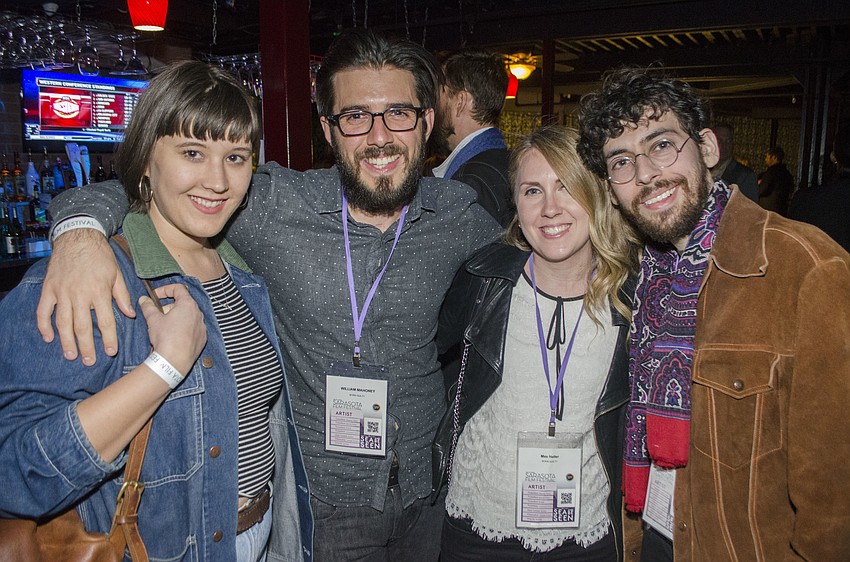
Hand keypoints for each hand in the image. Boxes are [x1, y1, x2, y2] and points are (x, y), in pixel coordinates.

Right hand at [36, 229, 134, 364]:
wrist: (77, 237)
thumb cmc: (100, 256)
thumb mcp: (117, 274)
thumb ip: (122, 296)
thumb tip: (130, 314)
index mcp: (99, 291)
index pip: (105, 321)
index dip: (108, 338)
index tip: (111, 352)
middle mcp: (79, 294)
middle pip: (82, 326)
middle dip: (86, 346)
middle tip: (90, 361)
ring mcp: (62, 293)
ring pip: (63, 322)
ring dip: (66, 341)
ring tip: (71, 355)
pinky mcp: (49, 289)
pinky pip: (44, 311)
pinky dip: (44, 326)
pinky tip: (49, 338)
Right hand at [140, 284, 206, 376]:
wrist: (174, 361)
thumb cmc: (165, 338)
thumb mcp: (153, 319)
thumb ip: (148, 306)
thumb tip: (143, 299)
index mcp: (187, 305)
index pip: (178, 288)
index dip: (165, 289)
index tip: (155, 296)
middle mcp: (198, 313)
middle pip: (183, 303)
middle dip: (168, 306)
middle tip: (158, 315)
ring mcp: (202, 326)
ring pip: (188, 316)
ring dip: (176, 318)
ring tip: (164, 327)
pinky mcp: (202, 338)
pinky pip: (193, 328)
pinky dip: (183, 329)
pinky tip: (174, 337)